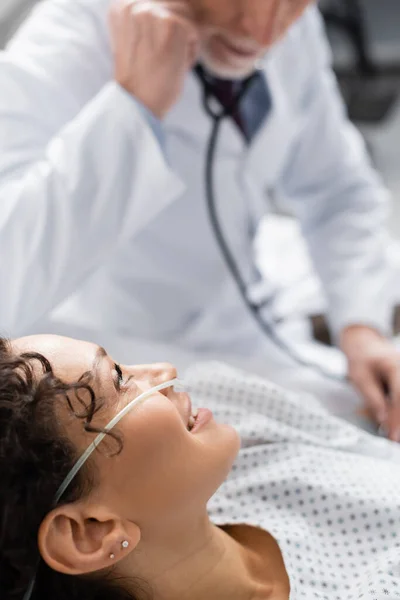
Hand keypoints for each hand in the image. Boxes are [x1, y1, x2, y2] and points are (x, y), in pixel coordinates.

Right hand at [109, 0, 199, 118]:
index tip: (150, 54)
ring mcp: (152, 12)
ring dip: (183, 44)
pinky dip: (189, 54)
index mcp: (121, 5)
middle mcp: (133, 4)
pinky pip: (194, 33)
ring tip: (165, 63)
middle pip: (175, 9)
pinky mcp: (171, 24)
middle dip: (175, 36)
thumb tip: (177, 9)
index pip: (160, 7)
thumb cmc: (141, 78)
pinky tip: (173, 67)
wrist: (138, 103)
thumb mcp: (137, 39)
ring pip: (186, 19)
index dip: (162, 33)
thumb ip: (147, 21)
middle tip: (159, 61)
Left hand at [341, 325, 399, 440]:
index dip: (397, 417)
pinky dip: (398, 414)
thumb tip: (384, 420)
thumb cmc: (362, 359)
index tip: (393, 435)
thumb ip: (372, 398)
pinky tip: (394, 428)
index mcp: (396, 365)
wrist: (366, 345)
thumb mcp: (359, 377)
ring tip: (394, 437)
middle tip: (395, 440)